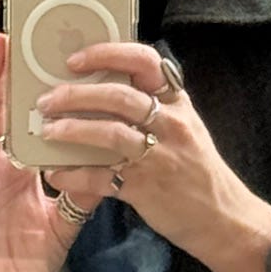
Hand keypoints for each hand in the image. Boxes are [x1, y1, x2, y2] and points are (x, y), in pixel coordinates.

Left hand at [26, 41, 270, 271]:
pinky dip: (73, 175)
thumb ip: (154, 104)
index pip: (145, 61)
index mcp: (177, 101)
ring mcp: (159, 156)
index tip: (75, 59)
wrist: (223, 217)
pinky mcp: (145, 187)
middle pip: (118, 96)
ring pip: (108, 132)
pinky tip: (55, 173)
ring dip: (71, 129)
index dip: (106, 54)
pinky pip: (101, 176)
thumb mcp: (185, 126)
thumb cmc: (196, 168)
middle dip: (75, 95)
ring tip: (47, 130)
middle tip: (47, 99)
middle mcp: (170, 123)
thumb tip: (102, 84)